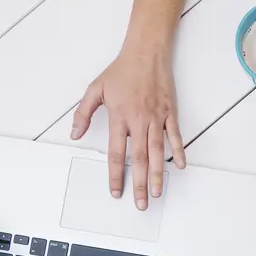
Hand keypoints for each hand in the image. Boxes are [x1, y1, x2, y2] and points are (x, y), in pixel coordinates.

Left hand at [72, 43, 186, 209]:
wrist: (146, 52)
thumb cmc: (121, 71)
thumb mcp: (95, 89)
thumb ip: (83, 113)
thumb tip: (75, 134)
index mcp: (119, 117)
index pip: (116, 153)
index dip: (116, 175)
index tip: (116, 191)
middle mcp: (139, 120)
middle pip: (139, 159)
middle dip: (139, 183)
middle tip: (141, 203)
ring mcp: (156, 118)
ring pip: (158, 152)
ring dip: (158, 174)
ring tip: (158, 192)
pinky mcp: (169, 112)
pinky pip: (175, 136)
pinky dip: (179, 151)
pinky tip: (181, 166)